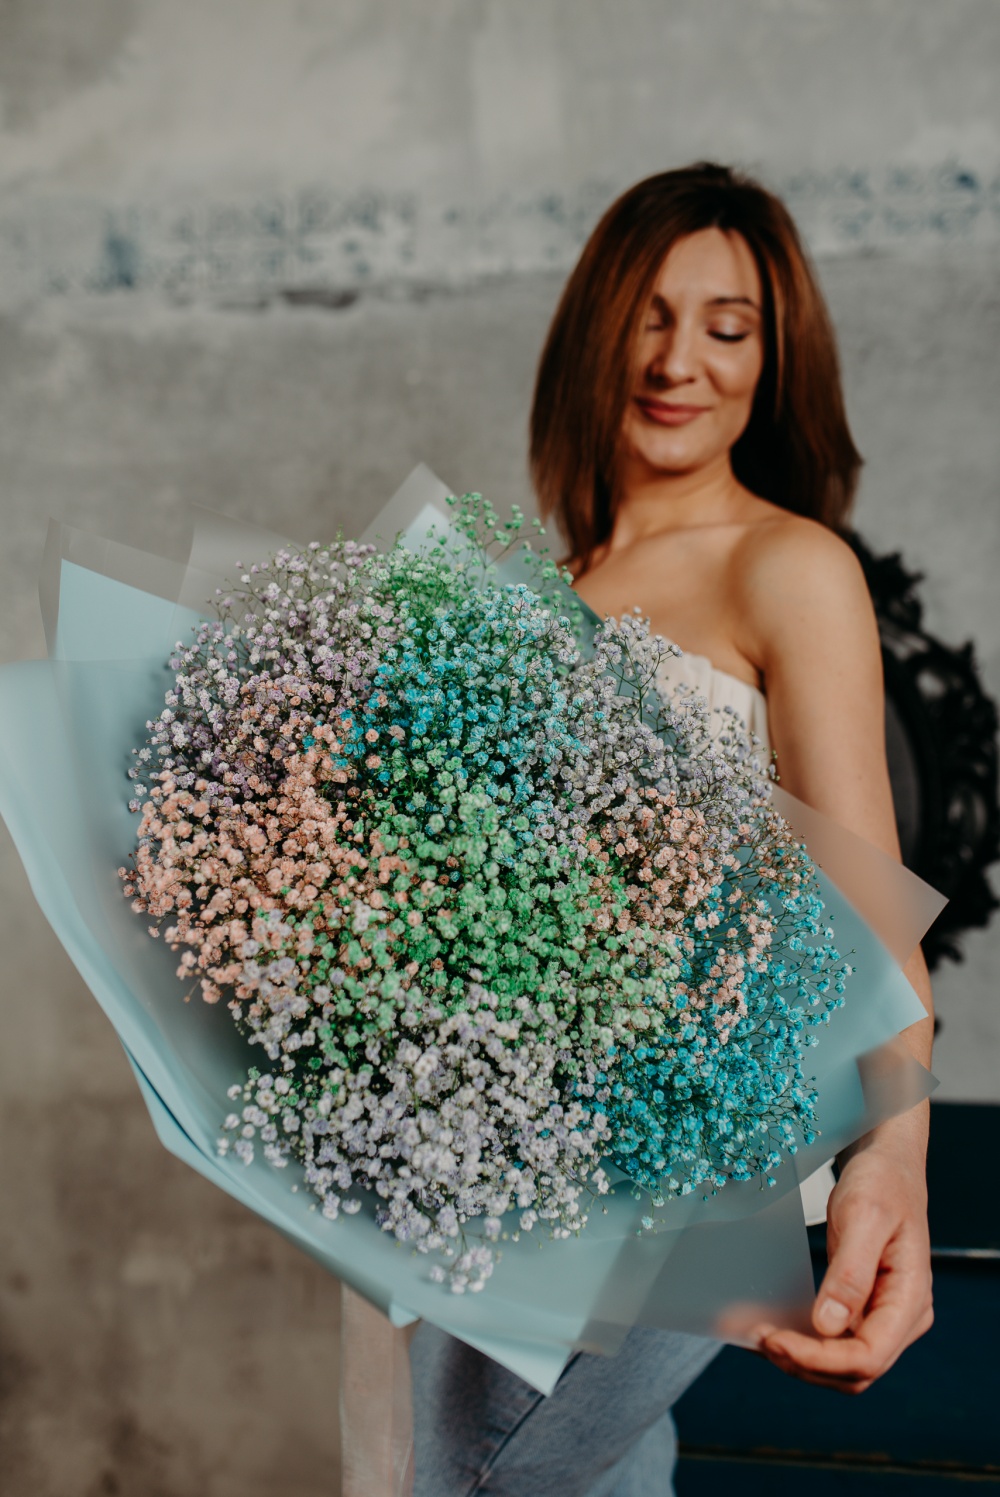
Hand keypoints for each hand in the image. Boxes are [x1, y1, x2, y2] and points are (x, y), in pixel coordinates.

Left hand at [756, 1137, 933, 1393]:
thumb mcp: (865, 1217)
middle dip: (805, 1364)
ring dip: (801, 1360)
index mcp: (911, 1300)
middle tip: (758, 1339)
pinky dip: (803, 1342)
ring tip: (758, 1337)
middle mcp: (902, 1318)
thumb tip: (826, 1328)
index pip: (868, 1357)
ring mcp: (883, 1317)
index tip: (774, 1340)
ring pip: (843, 1364)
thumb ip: (850, 1274)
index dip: (819, 1359)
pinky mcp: (862, 1309)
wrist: (886, 1165)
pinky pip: (833, 1341)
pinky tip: (772, 1328)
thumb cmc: (881, 1183)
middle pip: (855, 1371)